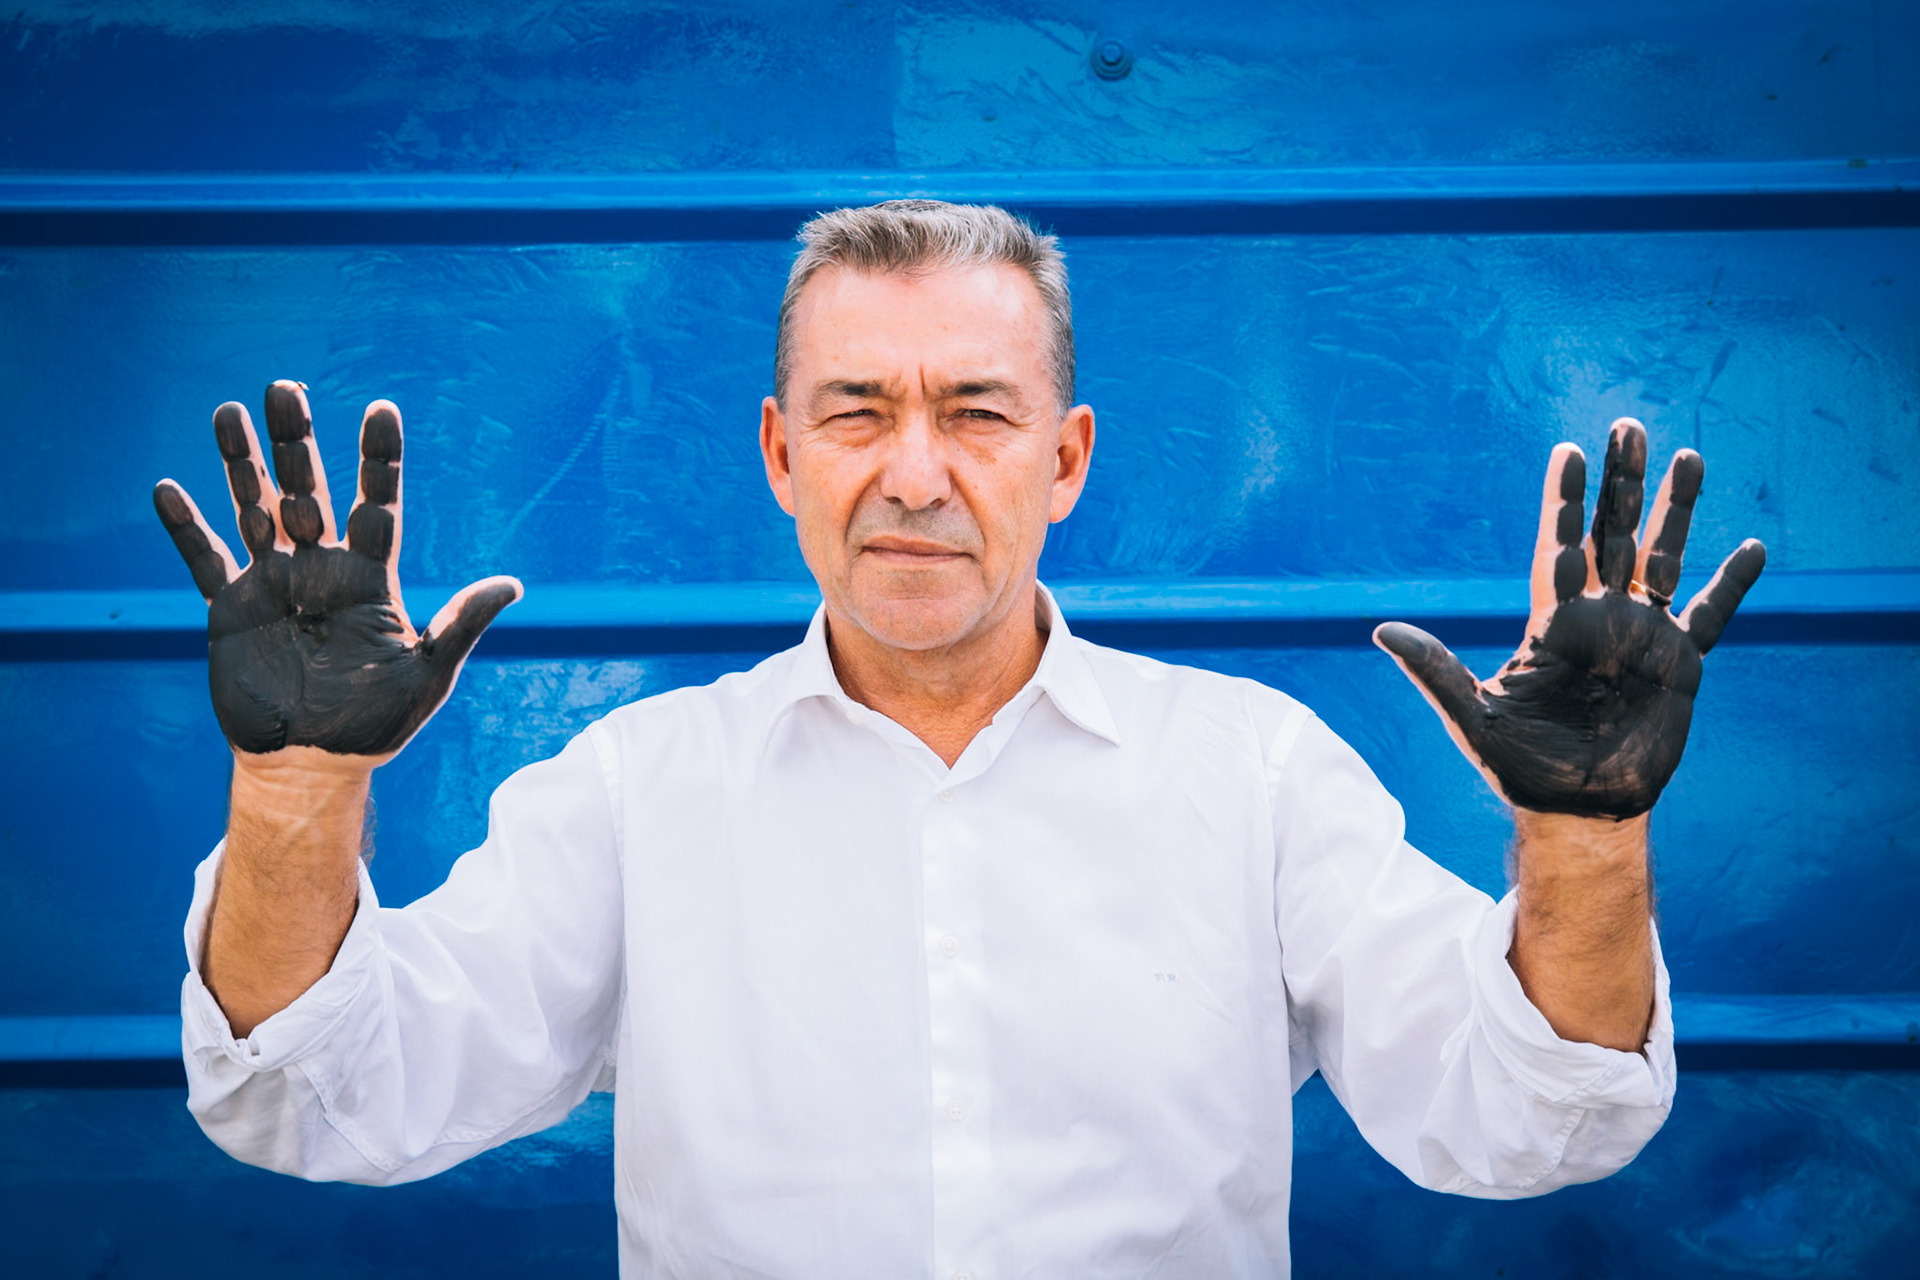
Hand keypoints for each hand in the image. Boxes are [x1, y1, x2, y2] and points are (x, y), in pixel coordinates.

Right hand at [153, 381, 520, 761]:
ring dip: (240, 464)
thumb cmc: (377, 724)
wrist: (314, 766)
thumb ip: (461, 625)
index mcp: (368, 578)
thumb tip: (514, 585)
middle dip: (297, 442)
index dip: (378, 460)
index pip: (376, 504)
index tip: (382, 410)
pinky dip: (186, 529)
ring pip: (253, 510)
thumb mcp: (427, 675)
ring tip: (228, 411)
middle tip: (286, 387)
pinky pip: (205, 562)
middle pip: (307, 492)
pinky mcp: (230, 611)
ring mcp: (272, 585)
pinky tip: (168, 489)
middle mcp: (319, 569)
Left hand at [1374, 418, 1765, 819]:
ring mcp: (1642, 635)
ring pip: (1663, 557)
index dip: (1563, 502)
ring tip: (1690, 456)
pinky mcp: (1680, 664)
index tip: (1565, 452)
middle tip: (1628, 427)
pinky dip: (1732, 584)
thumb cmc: (1519, 766)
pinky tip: (1752, 548)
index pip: (1559, 546)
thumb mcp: (1472, 718)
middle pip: (1613, 534)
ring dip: (1676, 511)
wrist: (1575, 809)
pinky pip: (1711, 615)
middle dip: (1622, 483)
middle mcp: (1600, 617)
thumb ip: (1434, 670)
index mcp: (1553, 621)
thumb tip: (1381, 630)